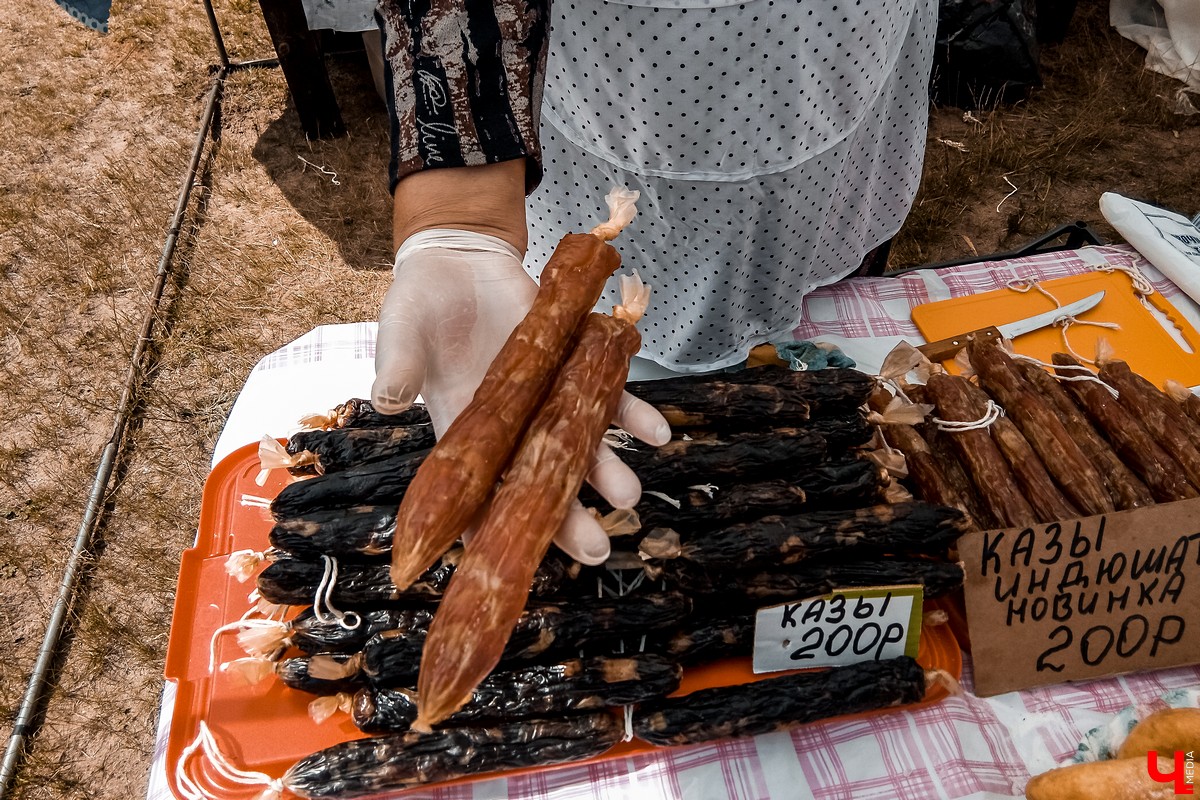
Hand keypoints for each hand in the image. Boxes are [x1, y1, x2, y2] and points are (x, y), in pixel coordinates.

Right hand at [371, 229, 669, 564]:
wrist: (461, 259)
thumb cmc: (420, 305)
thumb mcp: (401, 333)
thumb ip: (398, 367)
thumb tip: (387, 401)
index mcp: (464, 431)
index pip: (477, 494)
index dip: (490, 532)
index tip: (505, 566)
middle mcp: (511, 425)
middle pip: (539, 482)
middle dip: (567, 519)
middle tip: (596, 551)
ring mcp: (546, 397)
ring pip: (580, 444)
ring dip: (607, 471)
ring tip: (629, 495)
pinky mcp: (574, 361)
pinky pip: (608, 392)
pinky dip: (633, 412)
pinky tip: (656, 432)